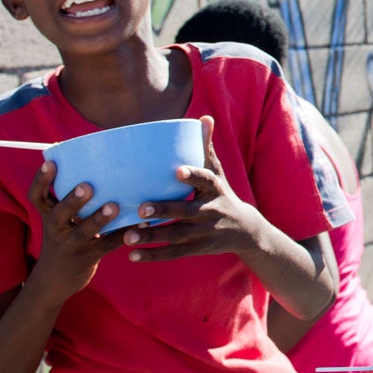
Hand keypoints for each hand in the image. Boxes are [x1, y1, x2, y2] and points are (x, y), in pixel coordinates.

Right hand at [29, 159, 121, 293]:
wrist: (55, 280)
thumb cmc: (64, 238)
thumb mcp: (59, 221)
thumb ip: (69, 201)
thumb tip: (94, 163)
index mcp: (48, 216)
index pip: (37, 197)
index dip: (41, 181)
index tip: (49, 162)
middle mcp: (56, 230)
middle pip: (58, 214)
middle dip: (72, 201)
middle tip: (87, 186)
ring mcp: (71, 245)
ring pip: (84, 232)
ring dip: (99, 219)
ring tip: (114, 206)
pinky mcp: (88, 257)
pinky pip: (108, 244)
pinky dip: (124, 235)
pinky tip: (140, 225)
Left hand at [126, 116, 270, 263]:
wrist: (245, 231)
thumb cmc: (221, 195)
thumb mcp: (218, 173)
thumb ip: (206, 148)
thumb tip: (204, 117)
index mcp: (214, 188)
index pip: (205, 180)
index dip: (192, 175)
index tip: (176, 171)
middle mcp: (210, 211)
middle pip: (186, 211)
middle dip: (164, 210)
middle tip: (140, 208)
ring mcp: (204, 232)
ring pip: (176, 235)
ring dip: (151, 236)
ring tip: (127, 235)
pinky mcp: (197, 249)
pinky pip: (174, 253)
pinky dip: (153, 255)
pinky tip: (132, 255)